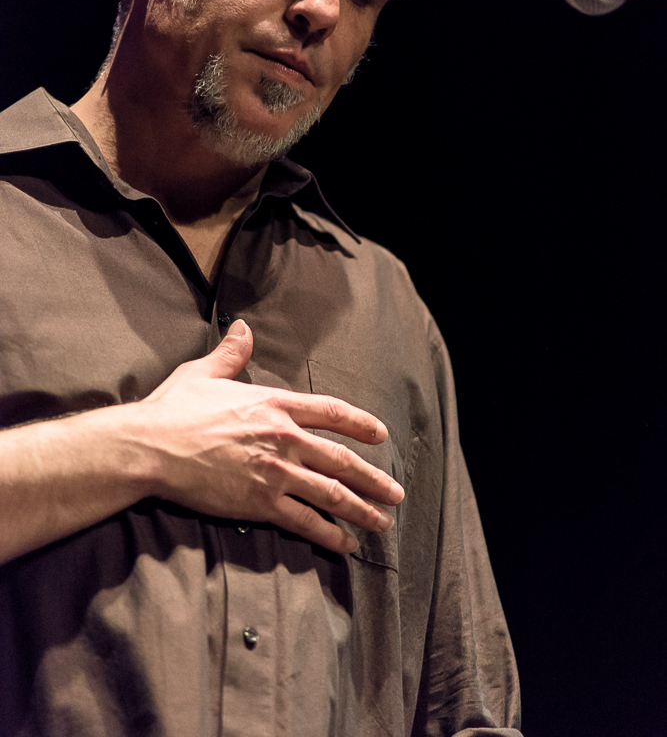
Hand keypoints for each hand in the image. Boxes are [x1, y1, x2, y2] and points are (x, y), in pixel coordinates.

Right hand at [136, 320, 403, 553]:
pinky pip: (305, 520)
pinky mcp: (260, 502)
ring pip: (331, 492)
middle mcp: (283, 437)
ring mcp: (275, 472)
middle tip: (395, 493)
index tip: (381, 435)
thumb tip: (244, 328)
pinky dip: (329, 533)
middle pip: (341, 459)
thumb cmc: (173, 409)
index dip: (360, 423)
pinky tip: (346, 544)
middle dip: (374, 478)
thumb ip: (232, 354)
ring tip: (382, 522)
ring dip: (361, 509)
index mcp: (274, 404)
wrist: (150, 447)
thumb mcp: (204, 373)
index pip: (331, 411)